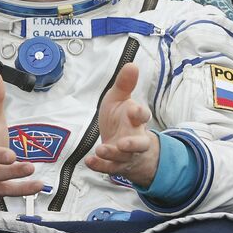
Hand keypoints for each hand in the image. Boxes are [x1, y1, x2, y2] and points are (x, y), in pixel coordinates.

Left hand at [85, 63, 158, 187]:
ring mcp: (126, 154)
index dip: (140, 113)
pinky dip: (100, 165)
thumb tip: (132, 64)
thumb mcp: (119, 99)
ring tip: (102, 149)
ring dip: (114, 154)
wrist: (122, 144)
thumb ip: (124, 84)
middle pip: (140, 143)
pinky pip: (110, 168)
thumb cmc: (121, 118)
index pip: (143, 116)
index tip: (133, 110)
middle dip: (133, 144)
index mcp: (136, 119)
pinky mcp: (117, 165)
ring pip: (125, 157)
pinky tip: (90, 161)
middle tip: (123, 143)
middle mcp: (135, 138)